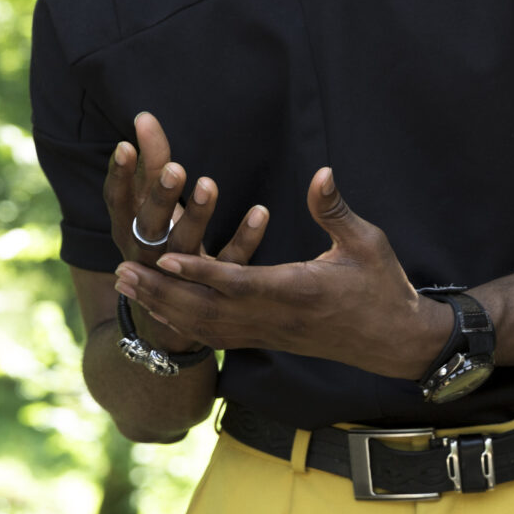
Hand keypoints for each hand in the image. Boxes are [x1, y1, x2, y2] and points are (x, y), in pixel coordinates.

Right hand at [102, 112, 268, 353]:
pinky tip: (262, 211)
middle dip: (159, 197)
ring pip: (185, 247)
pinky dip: (245, 238)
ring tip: (209, 183)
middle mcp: (148, 255)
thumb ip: (152, 162)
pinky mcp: (213, 289)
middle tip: (175, 168)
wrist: (168, 322)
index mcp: (128, 232)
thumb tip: (144, 116)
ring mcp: (180, 275)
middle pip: (148, 226)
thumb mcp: (152, 206)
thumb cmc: (162, 244)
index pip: (118, 202)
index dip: (120, 176)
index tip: (126, 145)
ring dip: (196, 216)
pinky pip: (230, 262)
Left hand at [116, 167, 449, 378]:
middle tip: (118, 271)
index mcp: (298, 291)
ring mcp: (268, 333)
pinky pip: (217, 336)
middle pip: (207, 310)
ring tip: (123, 285)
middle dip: (159, 292)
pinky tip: (158, 309)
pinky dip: (183, 323)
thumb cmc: (384, 286)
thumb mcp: (368, 242)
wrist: (395, 342)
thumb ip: (336, 210)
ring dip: (161, 306)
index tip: (162, 258)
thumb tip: (322, 172)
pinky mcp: (267, 339)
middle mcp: (275, 317)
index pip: (239, 283)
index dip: (198, 273)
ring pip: (204, 326)